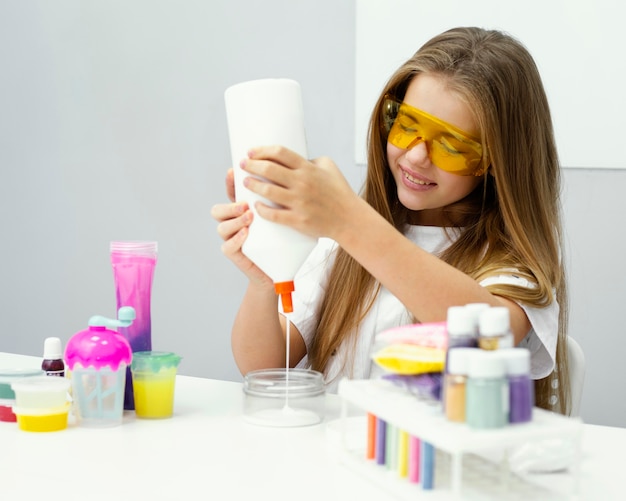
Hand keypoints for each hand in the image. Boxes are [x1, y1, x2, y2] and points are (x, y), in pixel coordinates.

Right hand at [210, 168, 272, 285]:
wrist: (278, 268)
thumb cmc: (281, 239)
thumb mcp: (281, 216)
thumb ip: (282, 198)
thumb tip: (296, 172)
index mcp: (242, 211)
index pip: (231, 194)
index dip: (229, 182)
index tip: (234, 171)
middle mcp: (233, 223)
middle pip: (218, 210)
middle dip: (230, 204)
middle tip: (246, 203)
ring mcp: (232, 239)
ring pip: (221, 226)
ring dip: (234, 220)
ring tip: (249, 217)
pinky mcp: (234, 254)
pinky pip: (227, 246)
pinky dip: (236, 239)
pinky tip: (246, 233)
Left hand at [240, 146, 357, 239]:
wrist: (350, 219)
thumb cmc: (339, 192)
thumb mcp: (329, 167)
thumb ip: (310, 160)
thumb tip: (291, 159)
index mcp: (309, 169)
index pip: (280, 153)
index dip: (262, 150)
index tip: (251, 151)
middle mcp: (303, 183)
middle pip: (269, 169)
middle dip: (251, 165)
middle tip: (243, 165)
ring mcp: (300, 202)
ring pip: (268, 191)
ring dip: (253, 185)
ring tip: (246, 182)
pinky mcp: (298, 220)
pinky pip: (273, 215)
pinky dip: (261, 209)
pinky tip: (256, 205)